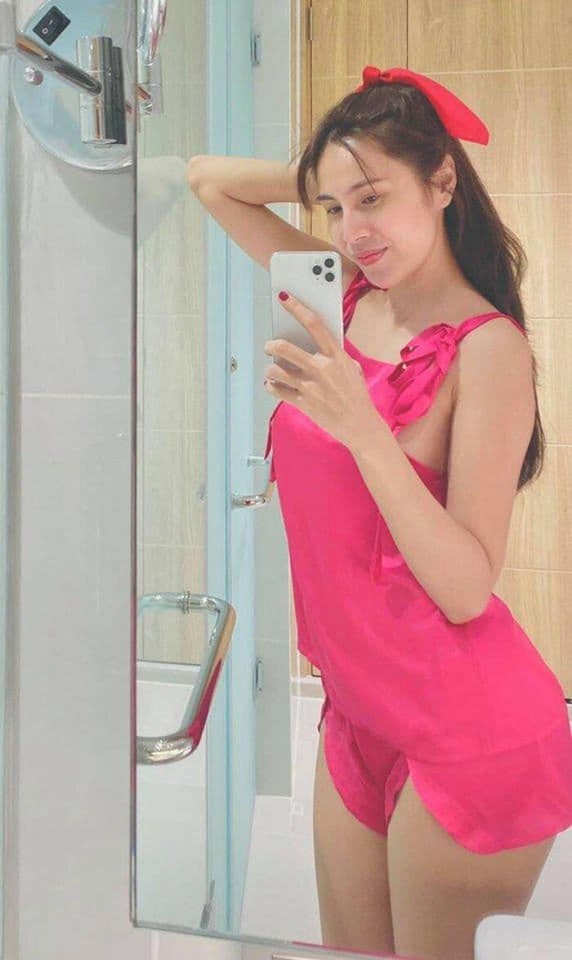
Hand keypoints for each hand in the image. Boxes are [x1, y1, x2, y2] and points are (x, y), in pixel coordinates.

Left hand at [263, 292, 383, 449]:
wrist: (361, 426)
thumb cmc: (357, 396)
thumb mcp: (352, 369)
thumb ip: (335, 355)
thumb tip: (314, 342)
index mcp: (336, 356)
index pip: (314, 324)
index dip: (296, 308)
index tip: (284, 298)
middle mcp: (322, 368)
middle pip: (285, 348)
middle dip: (271, 345)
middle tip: (269, 346)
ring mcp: (311, 387)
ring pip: (275, 370)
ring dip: (270, 369)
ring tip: (273, 372)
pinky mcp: (303, 403)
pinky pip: (276, 390)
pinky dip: (272, 386)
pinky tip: (275, 386)